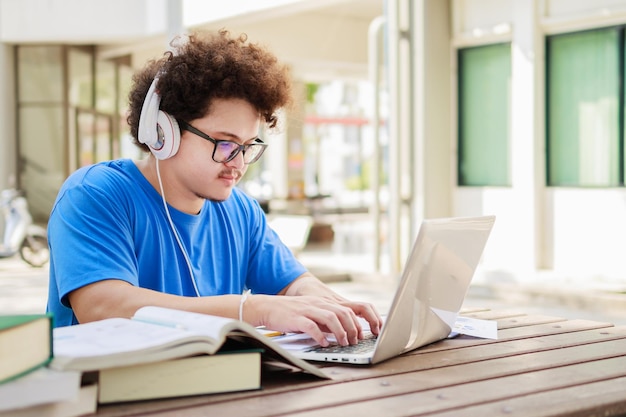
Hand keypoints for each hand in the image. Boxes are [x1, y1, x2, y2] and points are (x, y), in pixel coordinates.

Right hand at [245, 294, 378, 346]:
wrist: (267, 307)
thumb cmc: (289, 313)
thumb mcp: (310, 313)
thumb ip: (323, 320)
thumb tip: (338, 333)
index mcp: (322, 302)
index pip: (346, 309)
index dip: (356, 322)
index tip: (360, 335)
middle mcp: (317, 304)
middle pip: (342, 312)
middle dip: (352, 328)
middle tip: (353, 341)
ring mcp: (307, 310)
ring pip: (331, 317)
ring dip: (340, 332)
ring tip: (343, 343)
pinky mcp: (296, 318)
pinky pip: (311, 326)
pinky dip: (320, 335)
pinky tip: (323, 343)